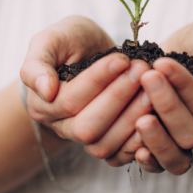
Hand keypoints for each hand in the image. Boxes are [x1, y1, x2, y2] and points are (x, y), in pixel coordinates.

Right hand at [20, 16, 151, 158]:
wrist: (86, 50)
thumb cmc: (69, 41)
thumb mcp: (50, 39)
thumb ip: (37, 63)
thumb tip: (45, 91)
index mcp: (43, 102)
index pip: (71, 99)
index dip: (98, 80)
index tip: (122, 59)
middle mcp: (60, 125)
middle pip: (88, 126)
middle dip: (118, 98)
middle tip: (142, 71)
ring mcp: (82, 136)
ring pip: (104, 143)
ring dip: (132, 116)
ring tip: (152, 89)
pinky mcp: (105, 140)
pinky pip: (118, 153)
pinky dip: (137, 141)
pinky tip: (154, 117)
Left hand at [108, 20, 192, 173]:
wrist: (192, 46)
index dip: (183, 85)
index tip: (162, 62)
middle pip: (190, 132)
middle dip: (167, 105)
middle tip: (147, 77)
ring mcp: (184, 136)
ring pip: (176, 152)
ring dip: (157, 137)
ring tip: (140, 119)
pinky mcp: (164, 138)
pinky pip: (160, 163)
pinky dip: (150, 161)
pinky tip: (136, 150)